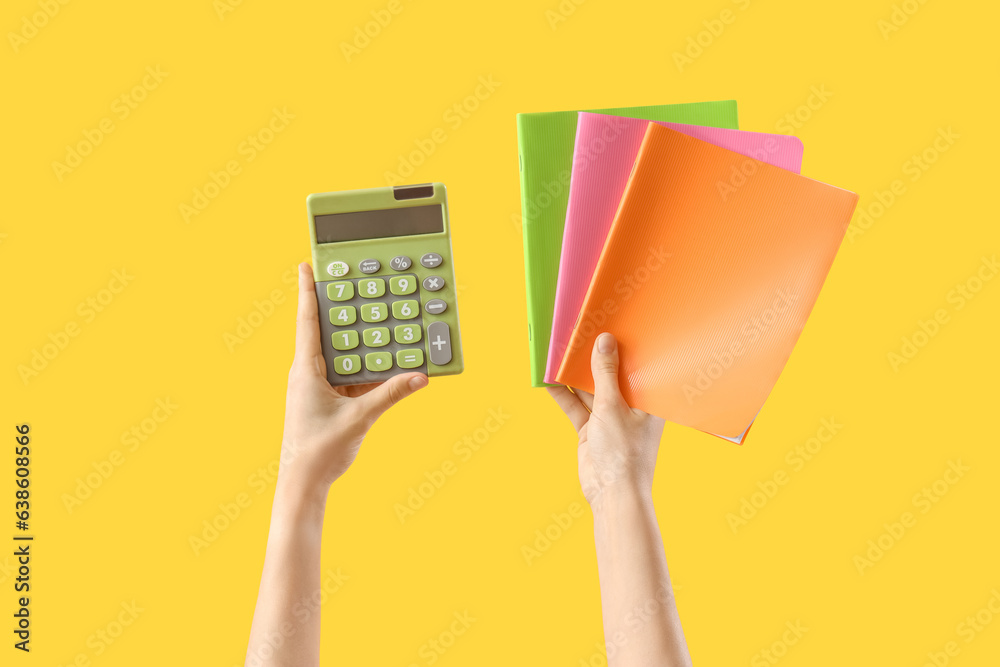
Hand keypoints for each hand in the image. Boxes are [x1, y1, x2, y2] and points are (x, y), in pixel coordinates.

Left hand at [279, 263, 426, 501]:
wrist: (303, 485)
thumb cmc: (319, 451)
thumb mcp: (359, 419)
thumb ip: (391, 395)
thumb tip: (421, 377)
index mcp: (306, 370)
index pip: (308, 322)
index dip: (308, 292)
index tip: (306, 266)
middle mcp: (309, 374)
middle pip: (327, 332)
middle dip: (341, 310)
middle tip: (354, 284)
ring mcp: (319, 388)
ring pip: (342, 355)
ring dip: (358, 341)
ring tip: (377, 320)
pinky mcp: (330, 402)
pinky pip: (350, 376)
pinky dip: (366, 368)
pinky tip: (386, 362)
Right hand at [548, 333, 664, 507]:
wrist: (612, 494)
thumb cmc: (625, 452)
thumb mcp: (613, 406)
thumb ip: (605, 374)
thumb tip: (604, 341)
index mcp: (648, 399)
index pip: (635, 365)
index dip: (621, 346)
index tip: (607, 324)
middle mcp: (630, 406)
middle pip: (608, 375)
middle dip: (591, 357)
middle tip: (576, 333)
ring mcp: (608, 418)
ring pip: (588, 390)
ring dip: (573, 375)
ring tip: (557, 351)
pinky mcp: (590, 430)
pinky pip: (575, 407)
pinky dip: (562, 395)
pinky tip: (548, 380)